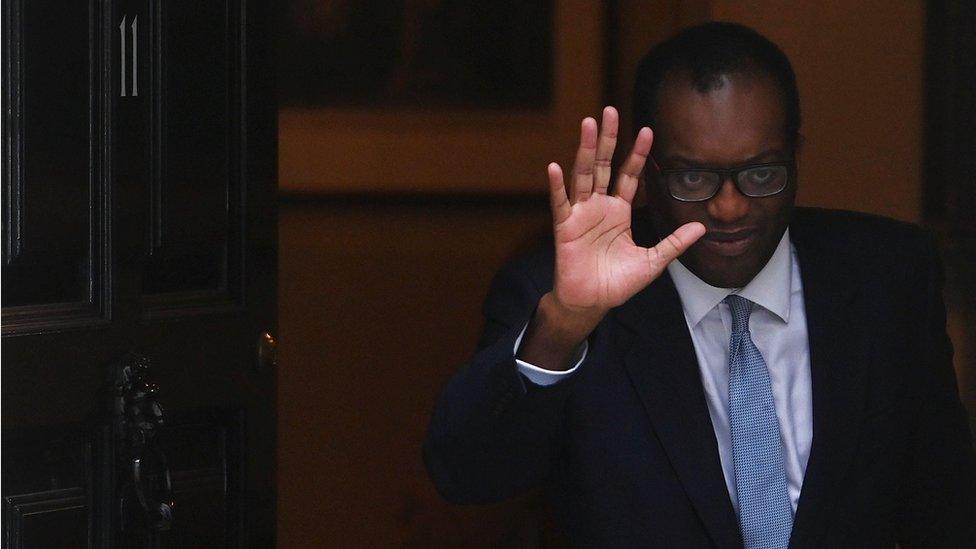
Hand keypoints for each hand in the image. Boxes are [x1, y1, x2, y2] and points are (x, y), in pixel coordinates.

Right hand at [517, 107, 703, 370]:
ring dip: (584, 150)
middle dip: (606, 139)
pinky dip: (557, 186)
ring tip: (587, 125)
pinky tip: (555, 167)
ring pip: (583, 175)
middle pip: (603, 165)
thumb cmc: (618, 283)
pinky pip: (561, 203)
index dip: (637, 154)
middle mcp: (599, 207)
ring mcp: (581, 214)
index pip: (629, 175)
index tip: (647, 130)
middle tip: (609, 111)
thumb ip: (674, 243)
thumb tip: (701, 227)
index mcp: (619, 211)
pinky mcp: (565, 227)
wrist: (592, 303)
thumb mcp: (653, 261)